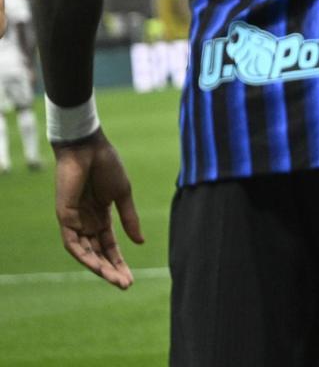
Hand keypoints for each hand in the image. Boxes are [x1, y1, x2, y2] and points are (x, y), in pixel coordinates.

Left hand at [52, 130, 143, 288]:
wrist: (89, 147)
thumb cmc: (107, 165)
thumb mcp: (123, 195)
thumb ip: (129, 219)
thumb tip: (140, 243)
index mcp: (101, 216)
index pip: (109, 245)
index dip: (120, 261)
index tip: (131, 278)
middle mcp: (86, 223)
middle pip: (98, 253)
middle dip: (112, 270)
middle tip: (126, 285)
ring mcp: (74, 221)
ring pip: (86, 253)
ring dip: (100, 268)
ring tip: (116, 280)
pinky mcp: (65, 217)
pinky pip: (73, 243)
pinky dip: (85, 256)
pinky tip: (98, 266)